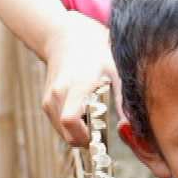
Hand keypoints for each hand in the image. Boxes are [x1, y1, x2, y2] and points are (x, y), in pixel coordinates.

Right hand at [39, 15, 118, 145]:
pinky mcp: (46, 103)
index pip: (71, 120)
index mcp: (77, 84)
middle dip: (87, 138)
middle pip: (69, 134)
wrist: (66, 38)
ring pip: (64, 133)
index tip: (102, 134)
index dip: (87, 136)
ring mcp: (49, 99)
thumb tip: (131, 128)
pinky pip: (60, 126)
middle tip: (103, 126)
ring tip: (94, 113)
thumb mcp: (116, 71)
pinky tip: (84, 109)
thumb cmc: (96, 52)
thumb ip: (123, 100)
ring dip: (80, 132)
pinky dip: (73, 126)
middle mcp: (58, 93)